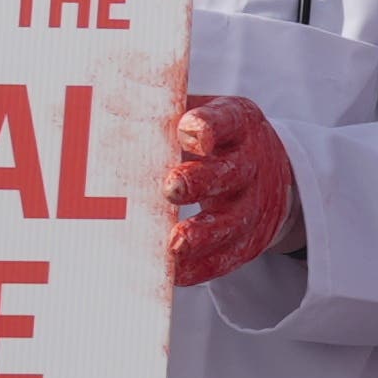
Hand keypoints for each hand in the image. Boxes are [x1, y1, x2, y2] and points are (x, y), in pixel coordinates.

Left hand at [165, 93, 296, 286]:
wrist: (271, 173)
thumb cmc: (217, 139)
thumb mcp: (206, 113)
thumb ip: (167, 111)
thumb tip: (106, 105)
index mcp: (239, 124)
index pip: (227, 121)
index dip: (208, 125)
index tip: (186, 130)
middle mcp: (250, 165)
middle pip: (230, 173)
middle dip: (201, 181)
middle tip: (171, 187)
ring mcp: (252, 206)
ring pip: (230, 222)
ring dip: (203, 234)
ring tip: (176, 242)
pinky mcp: (247, 241)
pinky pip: (225, 258)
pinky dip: (201, 267)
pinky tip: (175, 272)